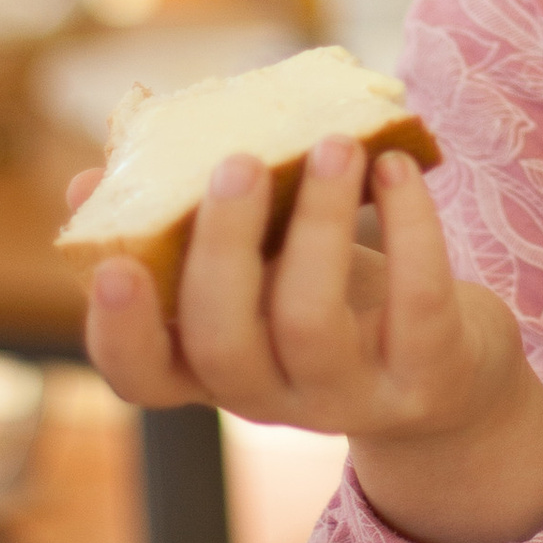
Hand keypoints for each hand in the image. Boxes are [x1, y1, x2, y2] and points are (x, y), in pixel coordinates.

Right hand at [76, 140, 542, 542]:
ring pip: (312, 321)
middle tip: (238, 163)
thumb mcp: (260, 271)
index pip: (141, 377)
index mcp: (212, 368)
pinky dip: (410, 226)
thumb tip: (91, 179)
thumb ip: (189, 229)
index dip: (120, 331)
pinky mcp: (428, 378)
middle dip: (223, 248)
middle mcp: (272, 398)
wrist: (451, 377)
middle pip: (222, 344)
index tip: (115, 263)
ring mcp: (350, 396)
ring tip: (335, 144)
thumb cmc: (333, 301)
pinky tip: (396, 167)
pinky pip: (417, 302)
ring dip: (320, 221)